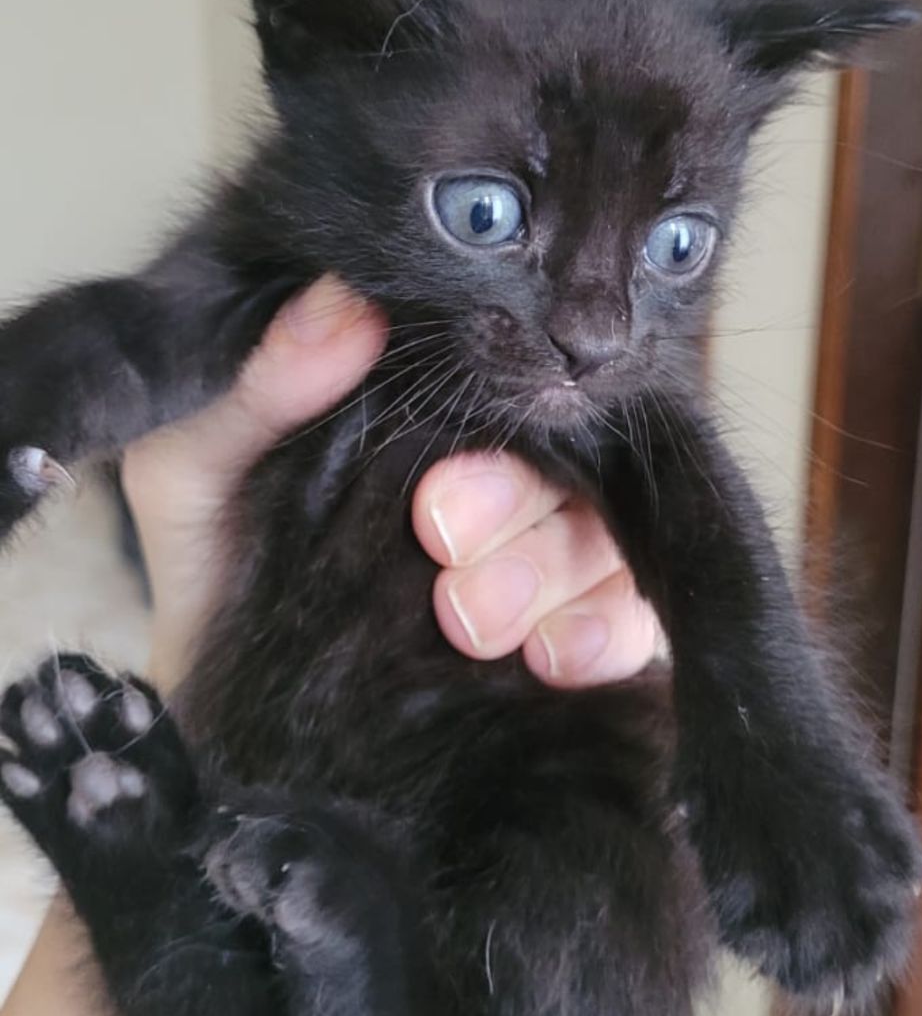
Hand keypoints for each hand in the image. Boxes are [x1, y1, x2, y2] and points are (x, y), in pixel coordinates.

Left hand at [122, 277, 664, 692]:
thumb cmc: (213, 567)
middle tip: (441, 539)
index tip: (431, 489)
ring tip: (468, 619)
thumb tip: (343, 304)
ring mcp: (542, 565)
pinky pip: (632, 626)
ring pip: (604, 541)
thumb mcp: (196, 466)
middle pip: (571, 465)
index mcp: (431, 419)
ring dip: (551, 574)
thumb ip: (258, 388)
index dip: (494, 417)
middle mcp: (500, 481)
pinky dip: (604, 635)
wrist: (214, 710)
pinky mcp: (570, 648)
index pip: (506, 386)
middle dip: (516, 508)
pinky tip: (550, 658)